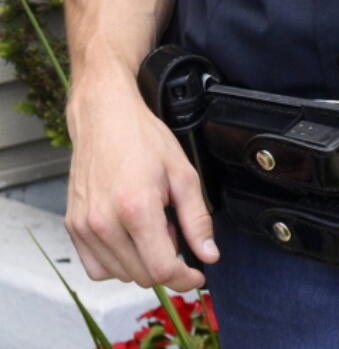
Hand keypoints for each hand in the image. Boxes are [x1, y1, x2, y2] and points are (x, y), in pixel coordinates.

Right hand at [65, 88, 218, 291]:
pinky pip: (96, 267)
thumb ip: (197, 218)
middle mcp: (105, 224)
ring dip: (142, 262)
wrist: (104, 119)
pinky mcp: (73, 228)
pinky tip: (129, 236)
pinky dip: (117, 262)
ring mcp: (85, 228)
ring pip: (120, 274)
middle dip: (166, 263)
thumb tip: (209, 254)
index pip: (161, 269)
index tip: (197, 273)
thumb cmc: (144, 140)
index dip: (185, 277)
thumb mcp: (183, 173)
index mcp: (137, 209)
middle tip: (173, 230)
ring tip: (151, 226)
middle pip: (142, 276)